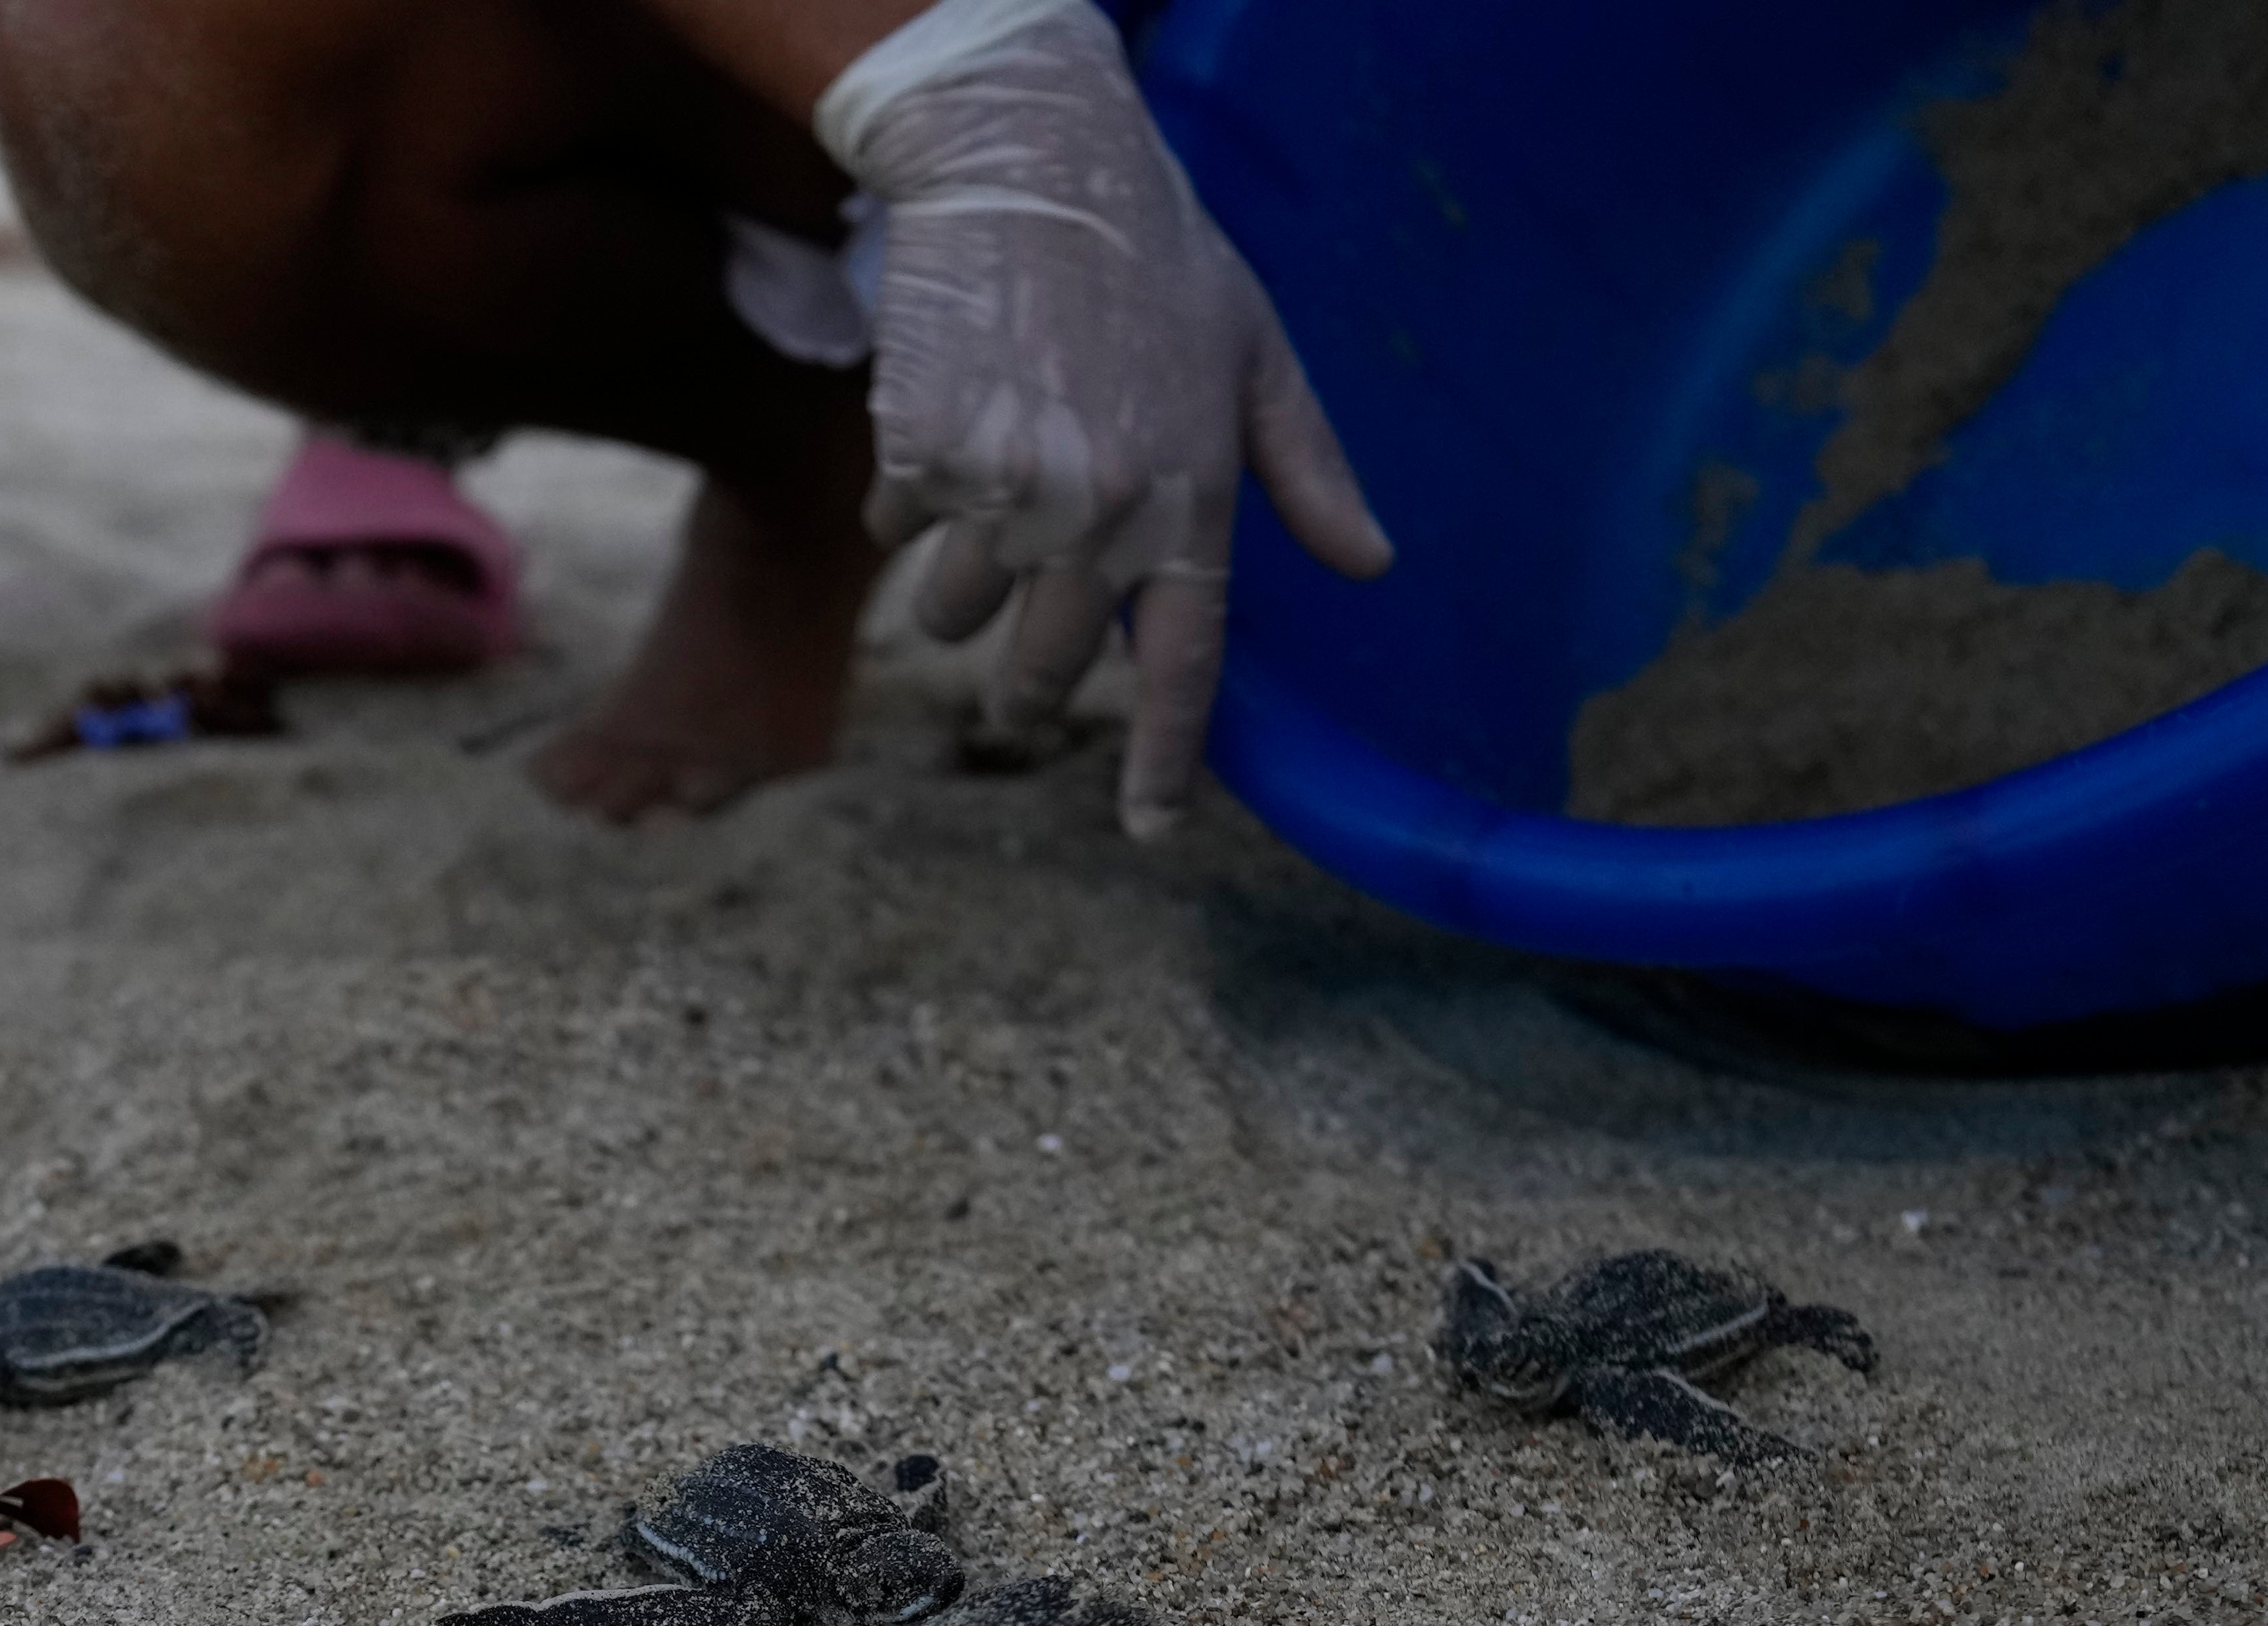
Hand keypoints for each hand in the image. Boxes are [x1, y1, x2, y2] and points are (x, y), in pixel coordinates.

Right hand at [814, 0, 1390, 837]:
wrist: (1027, 155)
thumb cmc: (1153, 249)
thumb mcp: (1255, 350)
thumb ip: (1308, 469)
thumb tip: (1370, 562)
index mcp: (1191, 501)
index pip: (1182, 667)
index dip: (1163, 759)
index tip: (1150, 828)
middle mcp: (1098, 514)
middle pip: (1045, 672)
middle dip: (1028, 695)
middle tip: (1023, 693)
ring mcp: (1003, 489)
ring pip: (957, 615)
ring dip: (960, 596)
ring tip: (982, 522)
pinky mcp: (920, 454)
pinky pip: (897, 534)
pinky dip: (906, 512)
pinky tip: (933, 446)